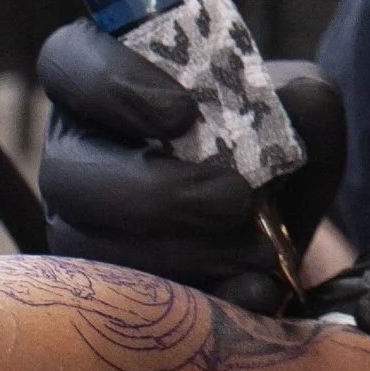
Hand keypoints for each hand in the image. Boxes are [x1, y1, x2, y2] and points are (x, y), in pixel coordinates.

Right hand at [37, 19, 347, 311]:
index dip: (110, 85)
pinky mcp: (101, 290)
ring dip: (177, 252)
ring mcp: (79, 225)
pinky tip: (252, 290)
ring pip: (86, 247)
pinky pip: (120, 308)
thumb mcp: (304, 106)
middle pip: (66, 173)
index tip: (182, 112)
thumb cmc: (277, 144)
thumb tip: (279, 117)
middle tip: (233, 199)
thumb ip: (299, 101)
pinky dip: (198, 299)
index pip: (68, 62)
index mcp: (108, 84)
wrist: (287, 224)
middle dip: (156, 194)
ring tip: (254, 248)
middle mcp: (78, 153)